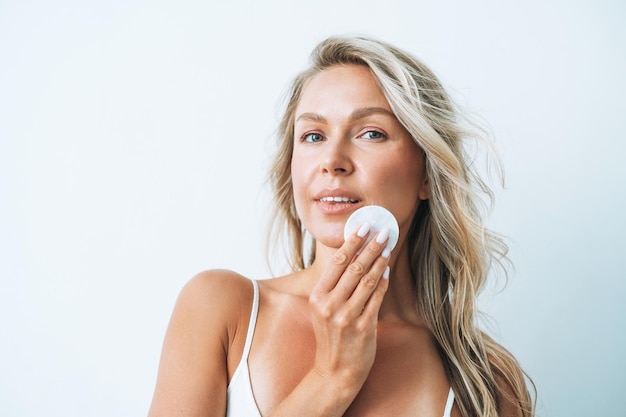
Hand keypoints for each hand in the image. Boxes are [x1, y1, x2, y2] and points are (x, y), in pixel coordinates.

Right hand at [308, 223, 390, 391]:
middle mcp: (330, 305)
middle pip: (354, 267)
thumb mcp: (323, 309)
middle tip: (383, 231)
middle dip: (371, 246)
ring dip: (380, 260)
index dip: (352, 242)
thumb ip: (334, 286)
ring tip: (388, 247)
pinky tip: (387, 270)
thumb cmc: (331, 337)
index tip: (364, 226)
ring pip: (368, 280)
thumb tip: (352, 255)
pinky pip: (377, 298)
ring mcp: (347, 317)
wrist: (334, 372)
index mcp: (317, 297)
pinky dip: (383, 282)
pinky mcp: (363, 327)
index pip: (337, 262)